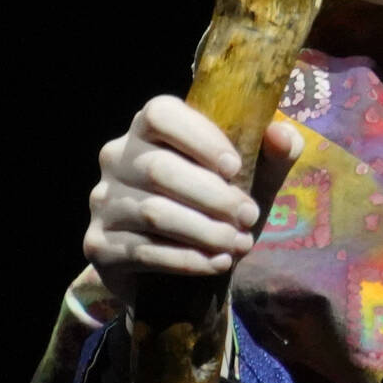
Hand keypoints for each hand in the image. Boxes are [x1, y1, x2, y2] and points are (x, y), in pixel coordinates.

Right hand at [84, 94, 303, 310]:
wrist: (178, 269)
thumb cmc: (216, 207)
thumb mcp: (251, 179)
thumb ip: (272, 154)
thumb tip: (284, 135)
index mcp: (147, 128)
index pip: (160, 113)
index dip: (199, 138)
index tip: (234, 167)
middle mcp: (117, 158)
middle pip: (160, 169)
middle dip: (213, 196)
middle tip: (249, 216)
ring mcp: (103, 201)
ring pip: (154, 213)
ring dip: (205, 230)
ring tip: (239, 243)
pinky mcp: (99, 244)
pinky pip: (144, 251)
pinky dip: (188, 259)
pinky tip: (218, 263)